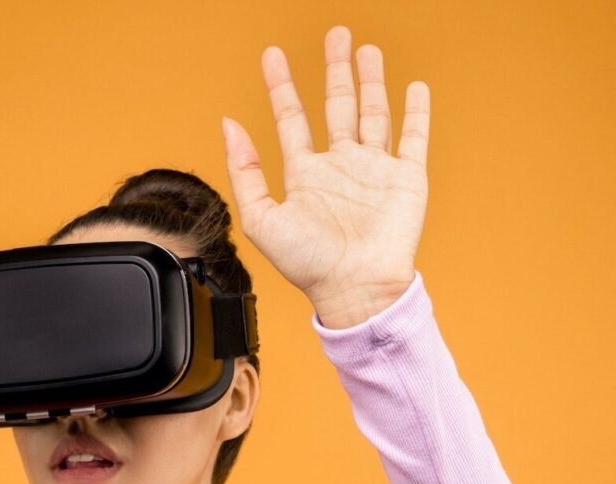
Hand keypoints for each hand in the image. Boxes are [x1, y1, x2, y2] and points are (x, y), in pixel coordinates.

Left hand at [221, 25, 430, 328]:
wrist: (355, 289)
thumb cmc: (308, 264)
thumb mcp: (261, 218)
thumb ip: (244, 171)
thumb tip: (228, 124)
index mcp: (305, 175)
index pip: (291, 118)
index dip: (280, 86)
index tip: (271, 55)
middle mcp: (339, 167)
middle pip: (336, 105)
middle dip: (335, 70)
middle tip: (335, 34)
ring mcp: (374, 171)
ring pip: (373, 113)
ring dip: (370, 81)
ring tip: (365, 50)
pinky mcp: (407, 178)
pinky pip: (413, 137)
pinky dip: (416, 111)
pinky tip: (414, 87)